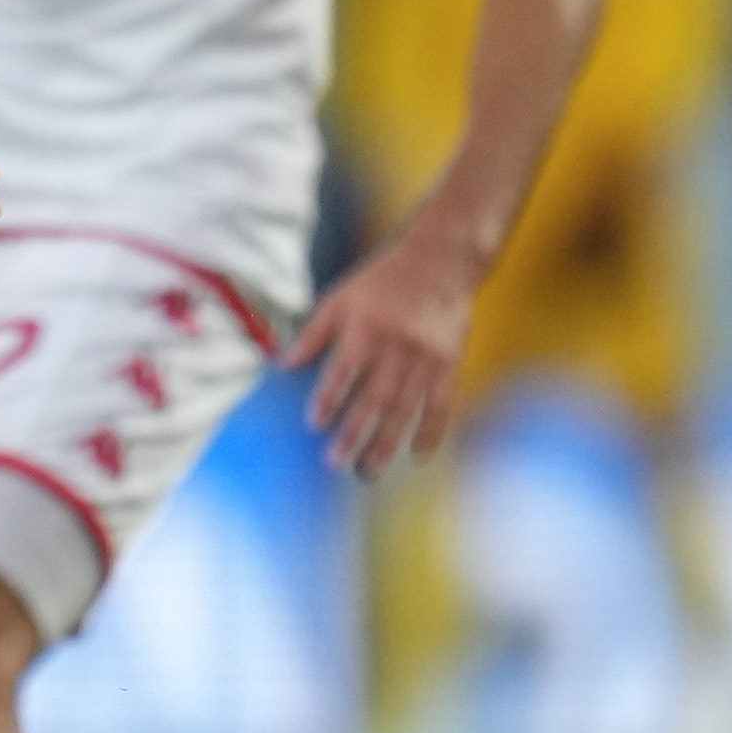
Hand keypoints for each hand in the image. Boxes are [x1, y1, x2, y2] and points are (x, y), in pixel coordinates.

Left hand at [289, 220, 477, 474]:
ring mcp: (425, 358)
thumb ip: (312, 335)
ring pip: (404, 408)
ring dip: (386, 443)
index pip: (343, 370)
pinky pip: (440, 404)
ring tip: (367, 471)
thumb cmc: (382, 282)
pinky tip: (416, 456)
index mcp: (365, 329)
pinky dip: (430, 431)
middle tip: (335, 463)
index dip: (329, 398)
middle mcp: (396, 346)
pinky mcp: (449, 364)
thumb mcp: (341, 299)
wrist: (442, 262)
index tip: (315, 424)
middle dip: (354, 433)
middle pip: (373, 398)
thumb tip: (282, 368)